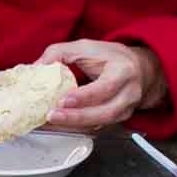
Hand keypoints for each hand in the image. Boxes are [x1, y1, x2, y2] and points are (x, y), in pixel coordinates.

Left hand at [35, 38, 164, 131]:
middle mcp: (129, 94)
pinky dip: (77, 129)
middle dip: (76, 117)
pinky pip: (97, 128)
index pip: (106, 87)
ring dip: (74, 126)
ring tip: (51, 123)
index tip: (63, 101)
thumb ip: (61, 52)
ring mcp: (125, 110)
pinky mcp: (118, 120)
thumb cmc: (111, 58)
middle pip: (105, 112)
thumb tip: (37, 66)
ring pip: (101, 124)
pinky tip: (59, 126)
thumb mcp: (87, 47)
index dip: (85, 96)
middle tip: (52, 116)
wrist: (139, 70)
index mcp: (123, 71)